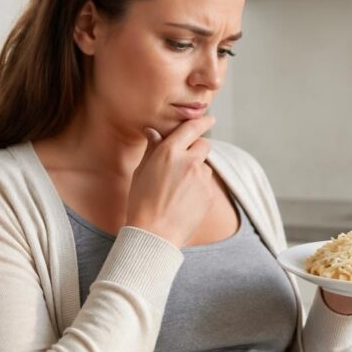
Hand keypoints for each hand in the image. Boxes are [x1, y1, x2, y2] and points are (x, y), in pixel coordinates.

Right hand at [124, 116, 215, 247]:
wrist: (155, 234)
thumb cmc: (141, 203)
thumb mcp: (142, 171)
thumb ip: (153, 149)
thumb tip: (154, 132)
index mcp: (170, 152)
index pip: (191, 128)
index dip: (202, 121)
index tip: (209, 117)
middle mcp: (190, 162)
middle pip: (204, 144)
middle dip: (197, 148)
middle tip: (184, 161)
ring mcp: (202, 179)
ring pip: (205, 167)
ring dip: (196, 172)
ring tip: (178, 191)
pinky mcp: (210, 194)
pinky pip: (207, 185)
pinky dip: (199, 188)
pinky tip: (184, 202)